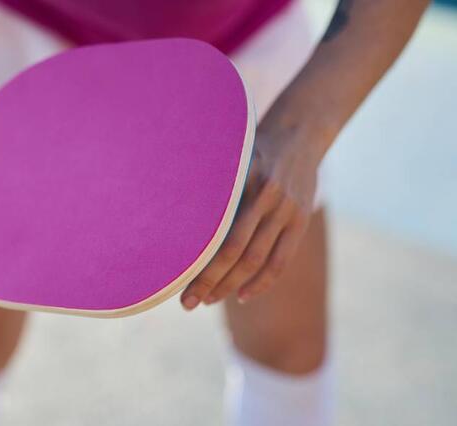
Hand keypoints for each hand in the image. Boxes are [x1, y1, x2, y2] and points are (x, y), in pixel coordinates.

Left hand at [180, 123, 323, 308]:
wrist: (299, 133)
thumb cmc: (249, 148)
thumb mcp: (228, 158)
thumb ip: (207, 184)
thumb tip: (169, 214)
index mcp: (241, 181)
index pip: (215, 231)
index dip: (196, 259)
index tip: (174, 278)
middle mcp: (265, 197)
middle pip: (233, 252)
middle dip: (208, 281)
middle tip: (186, 303)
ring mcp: (287, 211)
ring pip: (257, 261)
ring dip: (231, 286)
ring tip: (208, 301)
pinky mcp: (301, 221)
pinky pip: (281, 261)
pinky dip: (262, 282)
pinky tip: (241, 296)